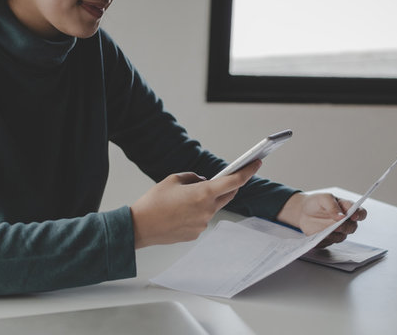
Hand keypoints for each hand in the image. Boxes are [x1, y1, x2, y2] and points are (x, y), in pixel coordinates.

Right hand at [130, 160, 261, 248]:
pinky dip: (197, 213)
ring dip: (207, 201)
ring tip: (186, 199)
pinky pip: (202, 219)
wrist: (140, 227)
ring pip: (213, 208)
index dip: (248, 172)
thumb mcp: (173, 179)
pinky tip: (181, 212)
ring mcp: (203, 224)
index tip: (256, 164)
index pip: (234, 181)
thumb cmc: (154, 202)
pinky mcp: (196, 233)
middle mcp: (207, 210)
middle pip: (228, 195)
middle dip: (229, 186)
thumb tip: (204, 182)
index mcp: (203, 193)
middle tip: (226, 178)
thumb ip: (194, 178)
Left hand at [277, 193, 367, 247]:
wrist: (303, 211)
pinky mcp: (328, 239)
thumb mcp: (323, 198)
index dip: (360, 215)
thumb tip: (342, 216)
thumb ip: (333, 206)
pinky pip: (329, 242)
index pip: (360, 213)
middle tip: (338, 226)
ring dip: (335, 235)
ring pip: (342, 237)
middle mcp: (345, 221)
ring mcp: (337, 231)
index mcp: (347, 209)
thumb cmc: (316, 202)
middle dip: (346, 227)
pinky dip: (325, 240)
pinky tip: (320, 235)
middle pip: (352, 227)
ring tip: (326, 232)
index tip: (354, 216)